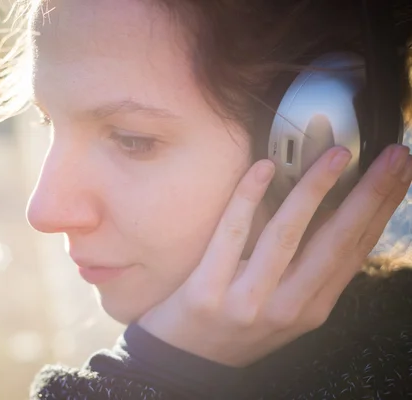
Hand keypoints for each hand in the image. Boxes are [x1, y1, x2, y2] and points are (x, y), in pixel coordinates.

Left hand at [138, 143, 411, 366]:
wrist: (186, 364)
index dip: (381, 209)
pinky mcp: (205, 294)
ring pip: (285, 235)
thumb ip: (307, 272)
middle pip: (335, 242)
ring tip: (336, 155)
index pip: (354, 251)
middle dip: (369, 195)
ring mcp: (246, 302)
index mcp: (311, 308)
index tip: (399, 173)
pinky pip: (230, 236)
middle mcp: (286, 308)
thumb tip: (334, 214)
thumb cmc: (237, 326)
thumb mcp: (284, 308)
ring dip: (314, 189)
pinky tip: (264, 168)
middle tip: (392, 156)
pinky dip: (248, 198)